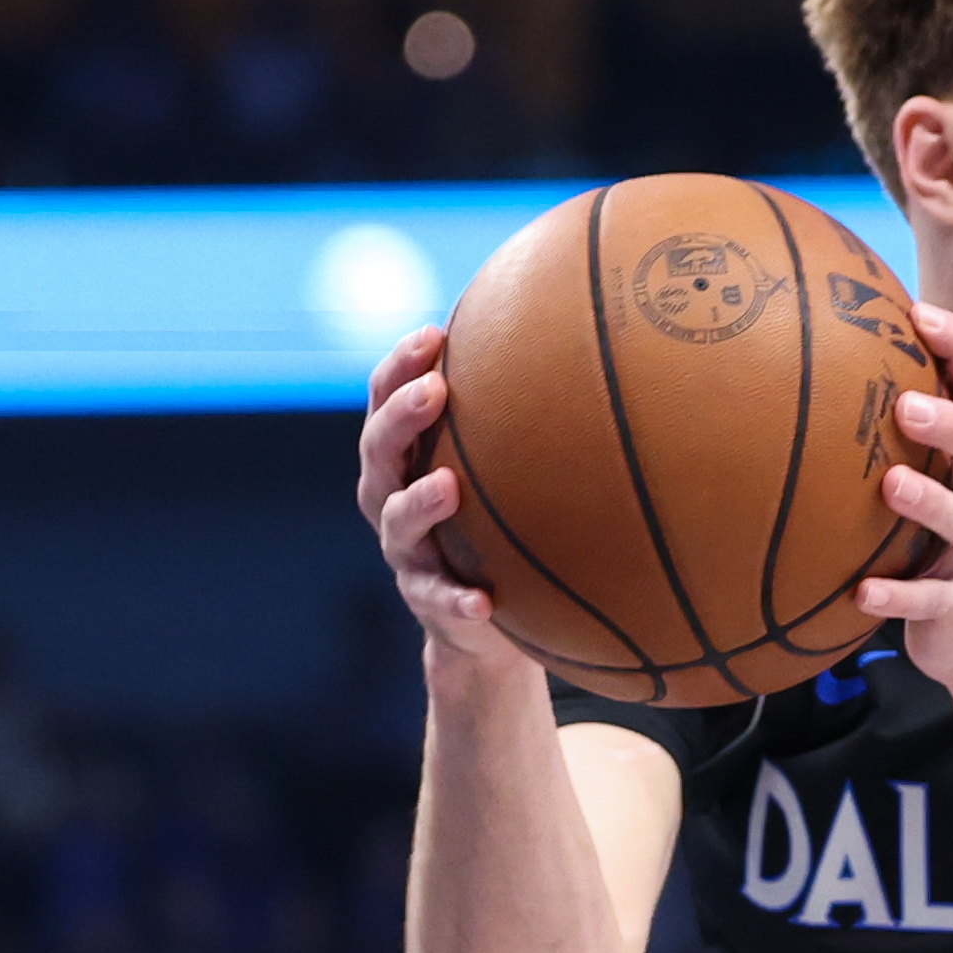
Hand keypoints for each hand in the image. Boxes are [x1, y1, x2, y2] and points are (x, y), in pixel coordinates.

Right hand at [356, 325, 535, 678]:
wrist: (479, 619)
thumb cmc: (492, 521)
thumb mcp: (494, 468)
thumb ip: (511, 418)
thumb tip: (574, 341)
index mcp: (403, 457)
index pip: (385, 400)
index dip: (400, 367)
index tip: (433, 334)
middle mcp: (390, 497)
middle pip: (378, 450)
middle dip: (401, 417)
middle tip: (435, 390)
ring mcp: (406, 551)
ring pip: (398, 522)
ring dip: (419, 502)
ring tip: (449, 485)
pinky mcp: (428, 602)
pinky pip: (438, 600)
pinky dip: (456, 601)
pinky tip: (482, 603)